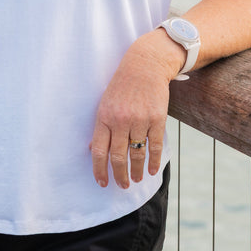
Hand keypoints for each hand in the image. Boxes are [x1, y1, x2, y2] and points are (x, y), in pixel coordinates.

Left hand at [89, 36, 176, 188]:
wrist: (145, 65)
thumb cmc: (122, 86)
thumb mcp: (105, 102)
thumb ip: (101, 126)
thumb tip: (93, 150)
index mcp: (104, 116)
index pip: (99, 150)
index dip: (100, 170)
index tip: (103, 183)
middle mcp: (120, 120)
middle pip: (118, 157)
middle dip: (119, 176)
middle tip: (122, 185)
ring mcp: (139, 120)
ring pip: (137, 154)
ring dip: (137, 171)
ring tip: (137, 179)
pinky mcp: (157, 119)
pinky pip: (155, 146)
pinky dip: (154, 162)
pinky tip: (152, 171)